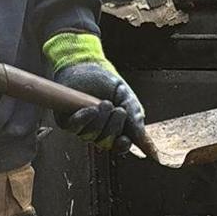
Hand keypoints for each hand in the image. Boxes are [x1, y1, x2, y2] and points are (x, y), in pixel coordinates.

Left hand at [43, 33, 145, 151]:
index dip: (121, 146)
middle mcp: (97, 132)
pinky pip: (74, 128)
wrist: (89, 66)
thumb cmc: (108, 83)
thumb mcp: (128, 100)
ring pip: (90, 136)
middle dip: (114, 127)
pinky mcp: (66, 120)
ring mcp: (81, 127)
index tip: (125, 139)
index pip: (118, 147)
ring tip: (105, 103)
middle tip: (118, 110)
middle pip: (105, 143)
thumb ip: (137, 123)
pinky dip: (84, 119)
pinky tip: (92, 110)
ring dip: (100, 120)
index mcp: (115, 129)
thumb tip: (150, 149)